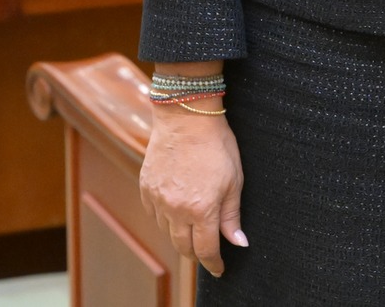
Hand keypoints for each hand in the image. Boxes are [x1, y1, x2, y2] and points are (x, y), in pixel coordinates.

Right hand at [138, 105, 247, 276]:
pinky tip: (174, 211)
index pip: (205, 250)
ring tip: (191, 228)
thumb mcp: (234, 180)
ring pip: (167, 231)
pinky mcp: (146, 187)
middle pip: (183, 246)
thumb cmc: (216, 144)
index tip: (218, 269)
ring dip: (179, 235)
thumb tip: (238, 242)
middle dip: (196, 254)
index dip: (213, 263)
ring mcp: (158, 199)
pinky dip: (164, 218)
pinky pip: (153, 214)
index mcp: (201, 209)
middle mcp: (176, 209)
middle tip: (206, 252)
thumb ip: (232, 215)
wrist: (186, 116)